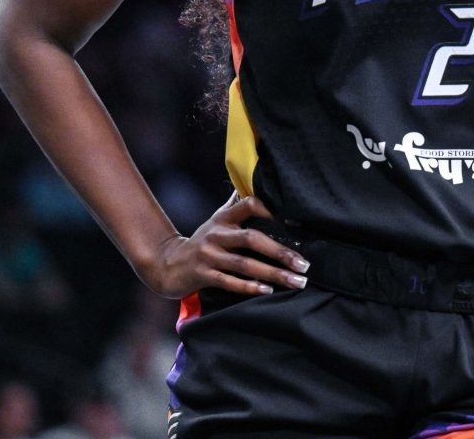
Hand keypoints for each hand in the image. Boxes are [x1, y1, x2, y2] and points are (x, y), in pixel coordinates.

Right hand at [143, 194, 309, 298]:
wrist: (169, 264)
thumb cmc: (202, 241)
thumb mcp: (217, 220)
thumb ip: (236, 205)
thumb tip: (254, 182)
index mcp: (223, 218)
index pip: (248, 205)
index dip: (270, 210)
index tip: (295, 222)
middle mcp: (217, 234)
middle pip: (252, 239)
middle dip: (280, 252)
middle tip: (304, 264)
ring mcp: (209, 255)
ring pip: (244, 264)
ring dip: (273, 274)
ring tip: (296, 281)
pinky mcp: (203, 276)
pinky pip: (229, 282)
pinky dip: (250, 287)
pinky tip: (268, 290)